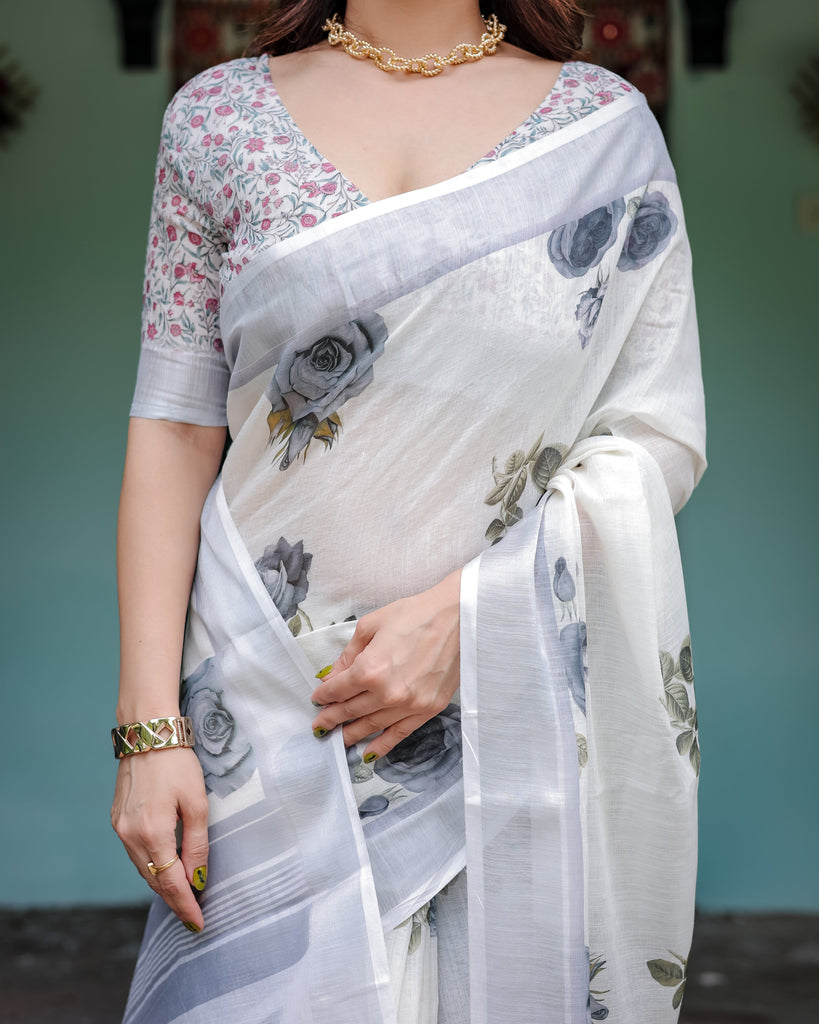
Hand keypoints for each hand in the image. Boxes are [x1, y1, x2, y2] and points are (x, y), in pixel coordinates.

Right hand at [111, 747, 208, 931]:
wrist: (148, 733)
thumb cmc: (178, 764)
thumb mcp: (197, 803)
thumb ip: (197, 844)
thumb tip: (197, 878)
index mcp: (152, 834)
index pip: (170, 883)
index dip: (185, 905)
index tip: (198, 923)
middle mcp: (130, 835)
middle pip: (154, 879)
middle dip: (174, 897)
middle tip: (194, 911)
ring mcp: (119, 827)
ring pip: (143, 867)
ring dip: (162, 881)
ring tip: (183, 892)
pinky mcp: (116, 818)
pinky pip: (135, 851)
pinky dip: (151, 863)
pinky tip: (165, 864)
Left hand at [310, 569, 460, 760]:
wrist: (458, 618)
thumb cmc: (415, 614)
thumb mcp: (371, 625)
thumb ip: (349, 654)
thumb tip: (334, 674)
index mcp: (369, 669)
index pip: (337, 690)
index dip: (323, 694)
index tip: (317, 698)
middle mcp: (387, 692)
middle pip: (350, 710)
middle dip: (331, 718)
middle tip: (319, 725)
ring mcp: (408, 705)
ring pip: (371, 726)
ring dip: (351, 734)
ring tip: (337, 739)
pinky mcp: (427, 710)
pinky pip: (399, 734)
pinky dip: (381, 745)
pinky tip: (367, 754)